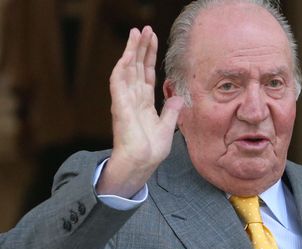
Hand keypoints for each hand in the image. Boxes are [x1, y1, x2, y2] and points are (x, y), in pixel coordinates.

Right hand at [96, 26, 183, 196]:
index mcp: (145, 103)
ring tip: (137, 32)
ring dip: (131, 50)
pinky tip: (128, 52)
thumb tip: (178, 98)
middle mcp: (134, 98)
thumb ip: (171, 111)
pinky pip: (118, 81)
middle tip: (145, 29)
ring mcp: (126, 100)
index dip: (149, 57)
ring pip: (127, 69)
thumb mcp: (167, 127)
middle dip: (141, 48)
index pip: (146, 74)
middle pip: (137, 67)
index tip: (154, 40)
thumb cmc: (152, 150)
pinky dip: (123, 66)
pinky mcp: (120, 104)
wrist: (142, 162)